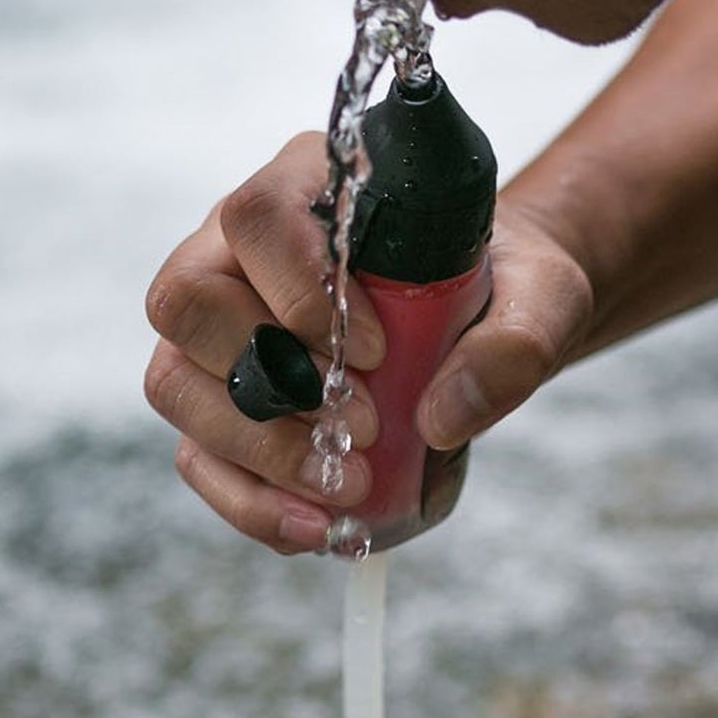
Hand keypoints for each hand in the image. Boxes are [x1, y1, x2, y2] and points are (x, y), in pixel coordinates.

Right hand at [144, 135, 593, 552]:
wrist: (480, 328)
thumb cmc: (499, 293)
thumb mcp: (542, 301)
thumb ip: (516, 343)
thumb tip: (443, 416)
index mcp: (305, 191)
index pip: (256, 218)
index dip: (301, 291)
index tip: (377, 351)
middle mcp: (234, 255)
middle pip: (185, 302)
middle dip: (271, 380)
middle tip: (364, 426)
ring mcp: (214, 335)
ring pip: (175, 385)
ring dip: (257, 451)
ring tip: (346, 486)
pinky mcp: (218, 408)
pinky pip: (199, 458)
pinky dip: (253, 504)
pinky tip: (318, 526)